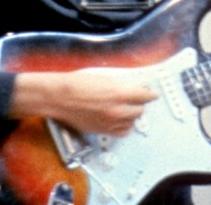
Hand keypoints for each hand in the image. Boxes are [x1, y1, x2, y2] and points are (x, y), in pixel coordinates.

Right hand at [10, 69, 158, 136]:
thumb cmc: (77, 84)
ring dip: (132, 115)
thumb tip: (133, 87)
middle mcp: (117, 110)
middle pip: (140, 110)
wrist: (59, 97)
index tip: (152, 93)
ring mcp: (110, 123)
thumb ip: (121, 84)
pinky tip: (120, 120)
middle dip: (139, 104)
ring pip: (132, 122)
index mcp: (119, 93)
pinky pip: (122, 132)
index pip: (145, 96)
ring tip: (126, 109)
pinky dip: (124, 126)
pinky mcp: (102, 131)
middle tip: (136, 99)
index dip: (150, 94)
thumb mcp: (104, 77)